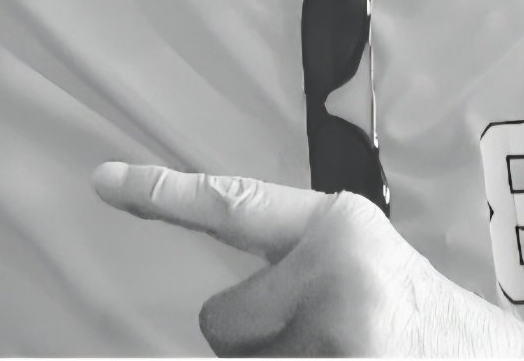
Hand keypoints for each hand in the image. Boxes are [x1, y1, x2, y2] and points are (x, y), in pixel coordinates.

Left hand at [94, 162, 523, 356]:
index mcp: (339, 226)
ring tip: (346, 358)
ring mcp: (338, 334)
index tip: (102, 181)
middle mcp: (335, 271)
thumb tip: (219, 315)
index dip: (163, 194)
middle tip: (327, 341)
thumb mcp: (367, 266)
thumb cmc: (420, 321)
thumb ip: (299, 266)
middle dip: (257, 343)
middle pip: (220, 322)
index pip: (235, 204)